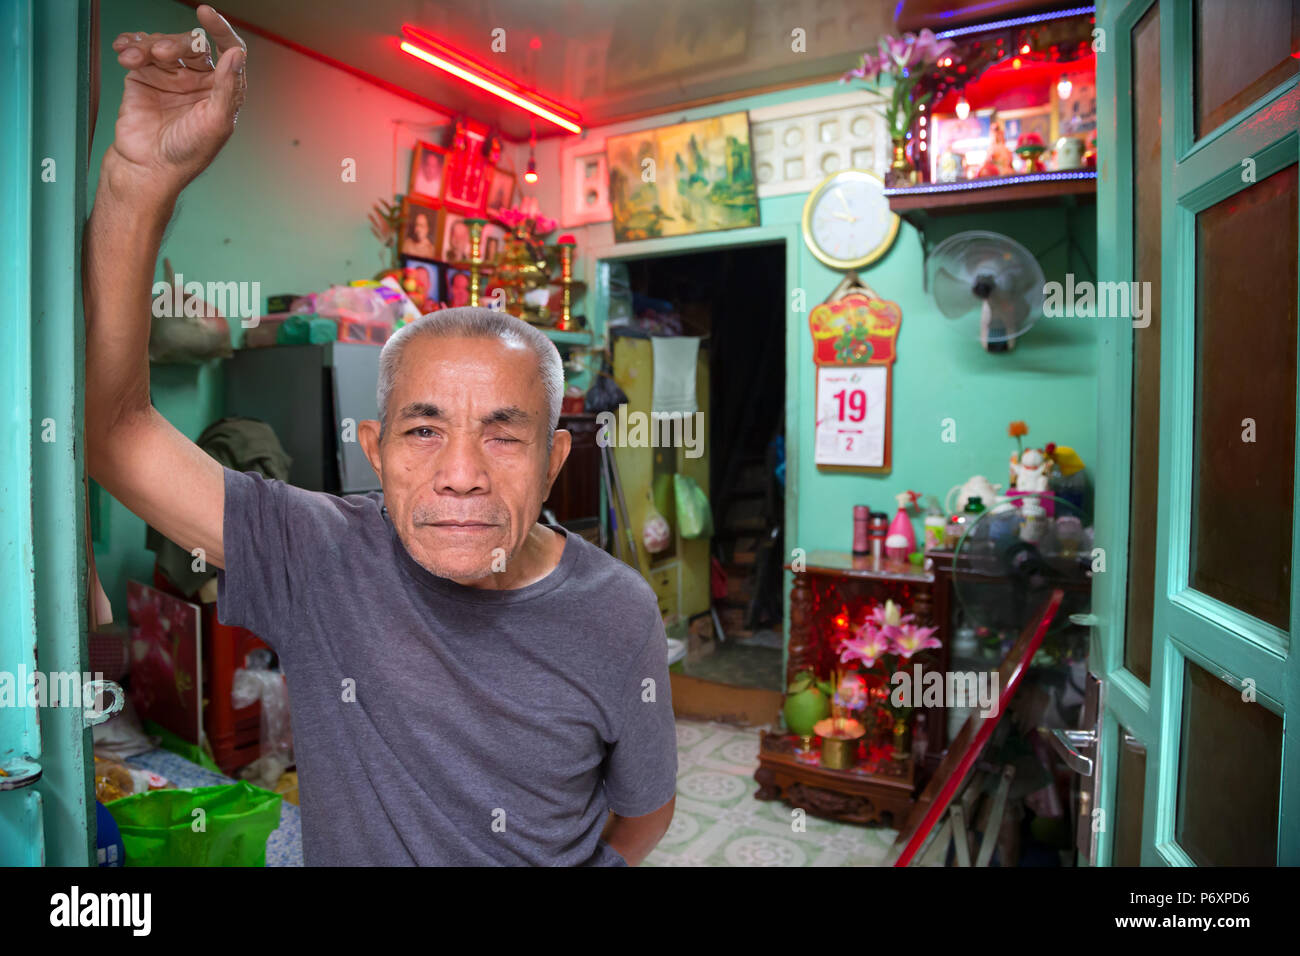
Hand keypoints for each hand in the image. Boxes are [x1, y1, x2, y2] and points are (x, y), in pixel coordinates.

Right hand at [104, 4, 246, 203]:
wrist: (147, 167)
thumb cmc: (185, 154)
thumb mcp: (215, 122)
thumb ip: (227, 87)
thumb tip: (236, 54)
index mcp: (222, 90)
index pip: (228, 50)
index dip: (220, 30)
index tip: (207, 13)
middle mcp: (198, 81)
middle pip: (190, 43)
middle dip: (173, 42)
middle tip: (159, 55)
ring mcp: (171, 78)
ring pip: (162, 44)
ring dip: (147, 44)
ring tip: (135, 58)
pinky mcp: (145, 78)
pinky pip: (139, 51)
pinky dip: (131, 46)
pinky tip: (125, 52)